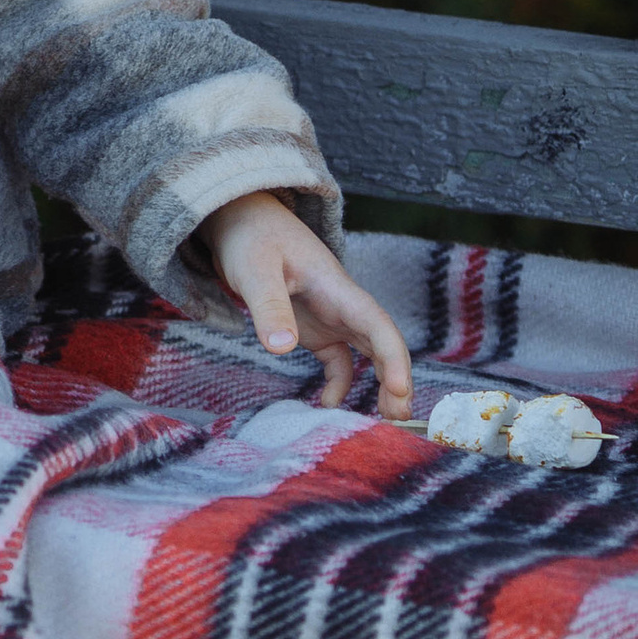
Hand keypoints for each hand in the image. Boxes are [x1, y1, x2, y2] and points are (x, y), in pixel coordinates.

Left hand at [201, 194, 415, 416]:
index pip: (377, 324)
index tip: (398, 389)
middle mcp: (341, 303)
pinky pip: (337, 358)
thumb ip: (268, 306)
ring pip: (365, 353)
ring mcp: (329, 315)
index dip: (392, 357)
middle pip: (381, 343)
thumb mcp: (253, 269)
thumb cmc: (250, 236)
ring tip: (383, 421)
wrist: (239, 217)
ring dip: (377, 384)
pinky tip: (327, 404)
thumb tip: (282, 348)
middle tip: (399, 419)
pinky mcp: (313, 326)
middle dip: (395, 379)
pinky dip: (339, 382)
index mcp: (336, 287)